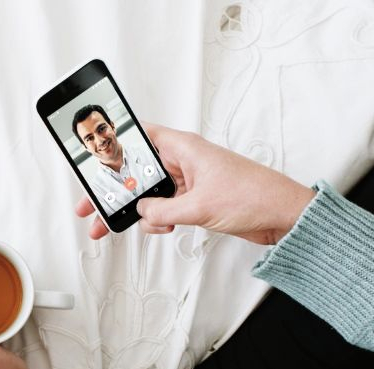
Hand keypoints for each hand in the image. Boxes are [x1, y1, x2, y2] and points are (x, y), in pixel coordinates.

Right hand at [74, 124, 315, 245]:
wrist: (283, 216)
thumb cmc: (254, 196)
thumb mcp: (199, 206)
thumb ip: (162, 210)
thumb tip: (141, 213)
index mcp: (185, 148)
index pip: (140, 136)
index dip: (114, 145)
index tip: (92, 158)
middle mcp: (185, 161)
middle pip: (138, 172)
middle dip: (114, 190)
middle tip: (90, 204)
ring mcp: (190, 182)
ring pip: (150, 194)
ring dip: (135, 211)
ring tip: (113, 224)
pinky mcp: (197, 201)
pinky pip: (165, 208)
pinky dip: (157, 219)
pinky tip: (159, 228)